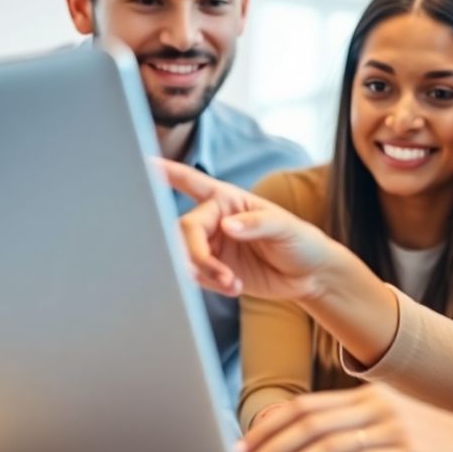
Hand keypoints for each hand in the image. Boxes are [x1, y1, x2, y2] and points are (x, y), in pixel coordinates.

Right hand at [154, 158, 343, 300]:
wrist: (309, 277)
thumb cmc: (302, 242)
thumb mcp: (287, 228)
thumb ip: (258, 224)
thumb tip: (228, 226)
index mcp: (228, 200)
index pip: (192, 182)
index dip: (166, 173)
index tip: (142, 163)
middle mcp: (214, 220)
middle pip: (182, 230)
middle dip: (195, 254)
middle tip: (219, 273)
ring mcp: (211, 246)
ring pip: (183, 256)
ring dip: (201, 272)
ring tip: (230, 284)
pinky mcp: (212, 270)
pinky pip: (194, 275)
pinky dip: (207, 284)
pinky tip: (231, 288)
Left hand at [239, 385, 452, 451]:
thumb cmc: (446, 446)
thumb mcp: (398, 427)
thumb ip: (359, 428)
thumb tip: (312, 445)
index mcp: (372, 396)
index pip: (307, 405)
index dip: (271, 424)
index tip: (246, 444)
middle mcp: (379, 406)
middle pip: (309, 421)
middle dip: (269, 445)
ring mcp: (394, 428)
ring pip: (327, 444)